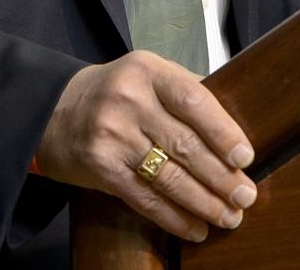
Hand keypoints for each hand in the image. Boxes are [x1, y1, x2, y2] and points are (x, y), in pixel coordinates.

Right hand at [34, 50, 257, 241]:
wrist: (54, 110)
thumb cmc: (114, 91)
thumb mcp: (147, 73)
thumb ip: (185, 89)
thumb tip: (234, 120)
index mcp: (147, 71)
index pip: (194, 99)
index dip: (222, 130)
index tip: (244, 155)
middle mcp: (129, 101)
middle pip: (185, 144)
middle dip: (221, 175)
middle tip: (245, 194)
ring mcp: (113, 136)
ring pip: (169, 176)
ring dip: (204, 202)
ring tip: (229, 216)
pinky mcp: (102, 168)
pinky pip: (145, 198)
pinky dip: (174, 217)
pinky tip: (196, 227)